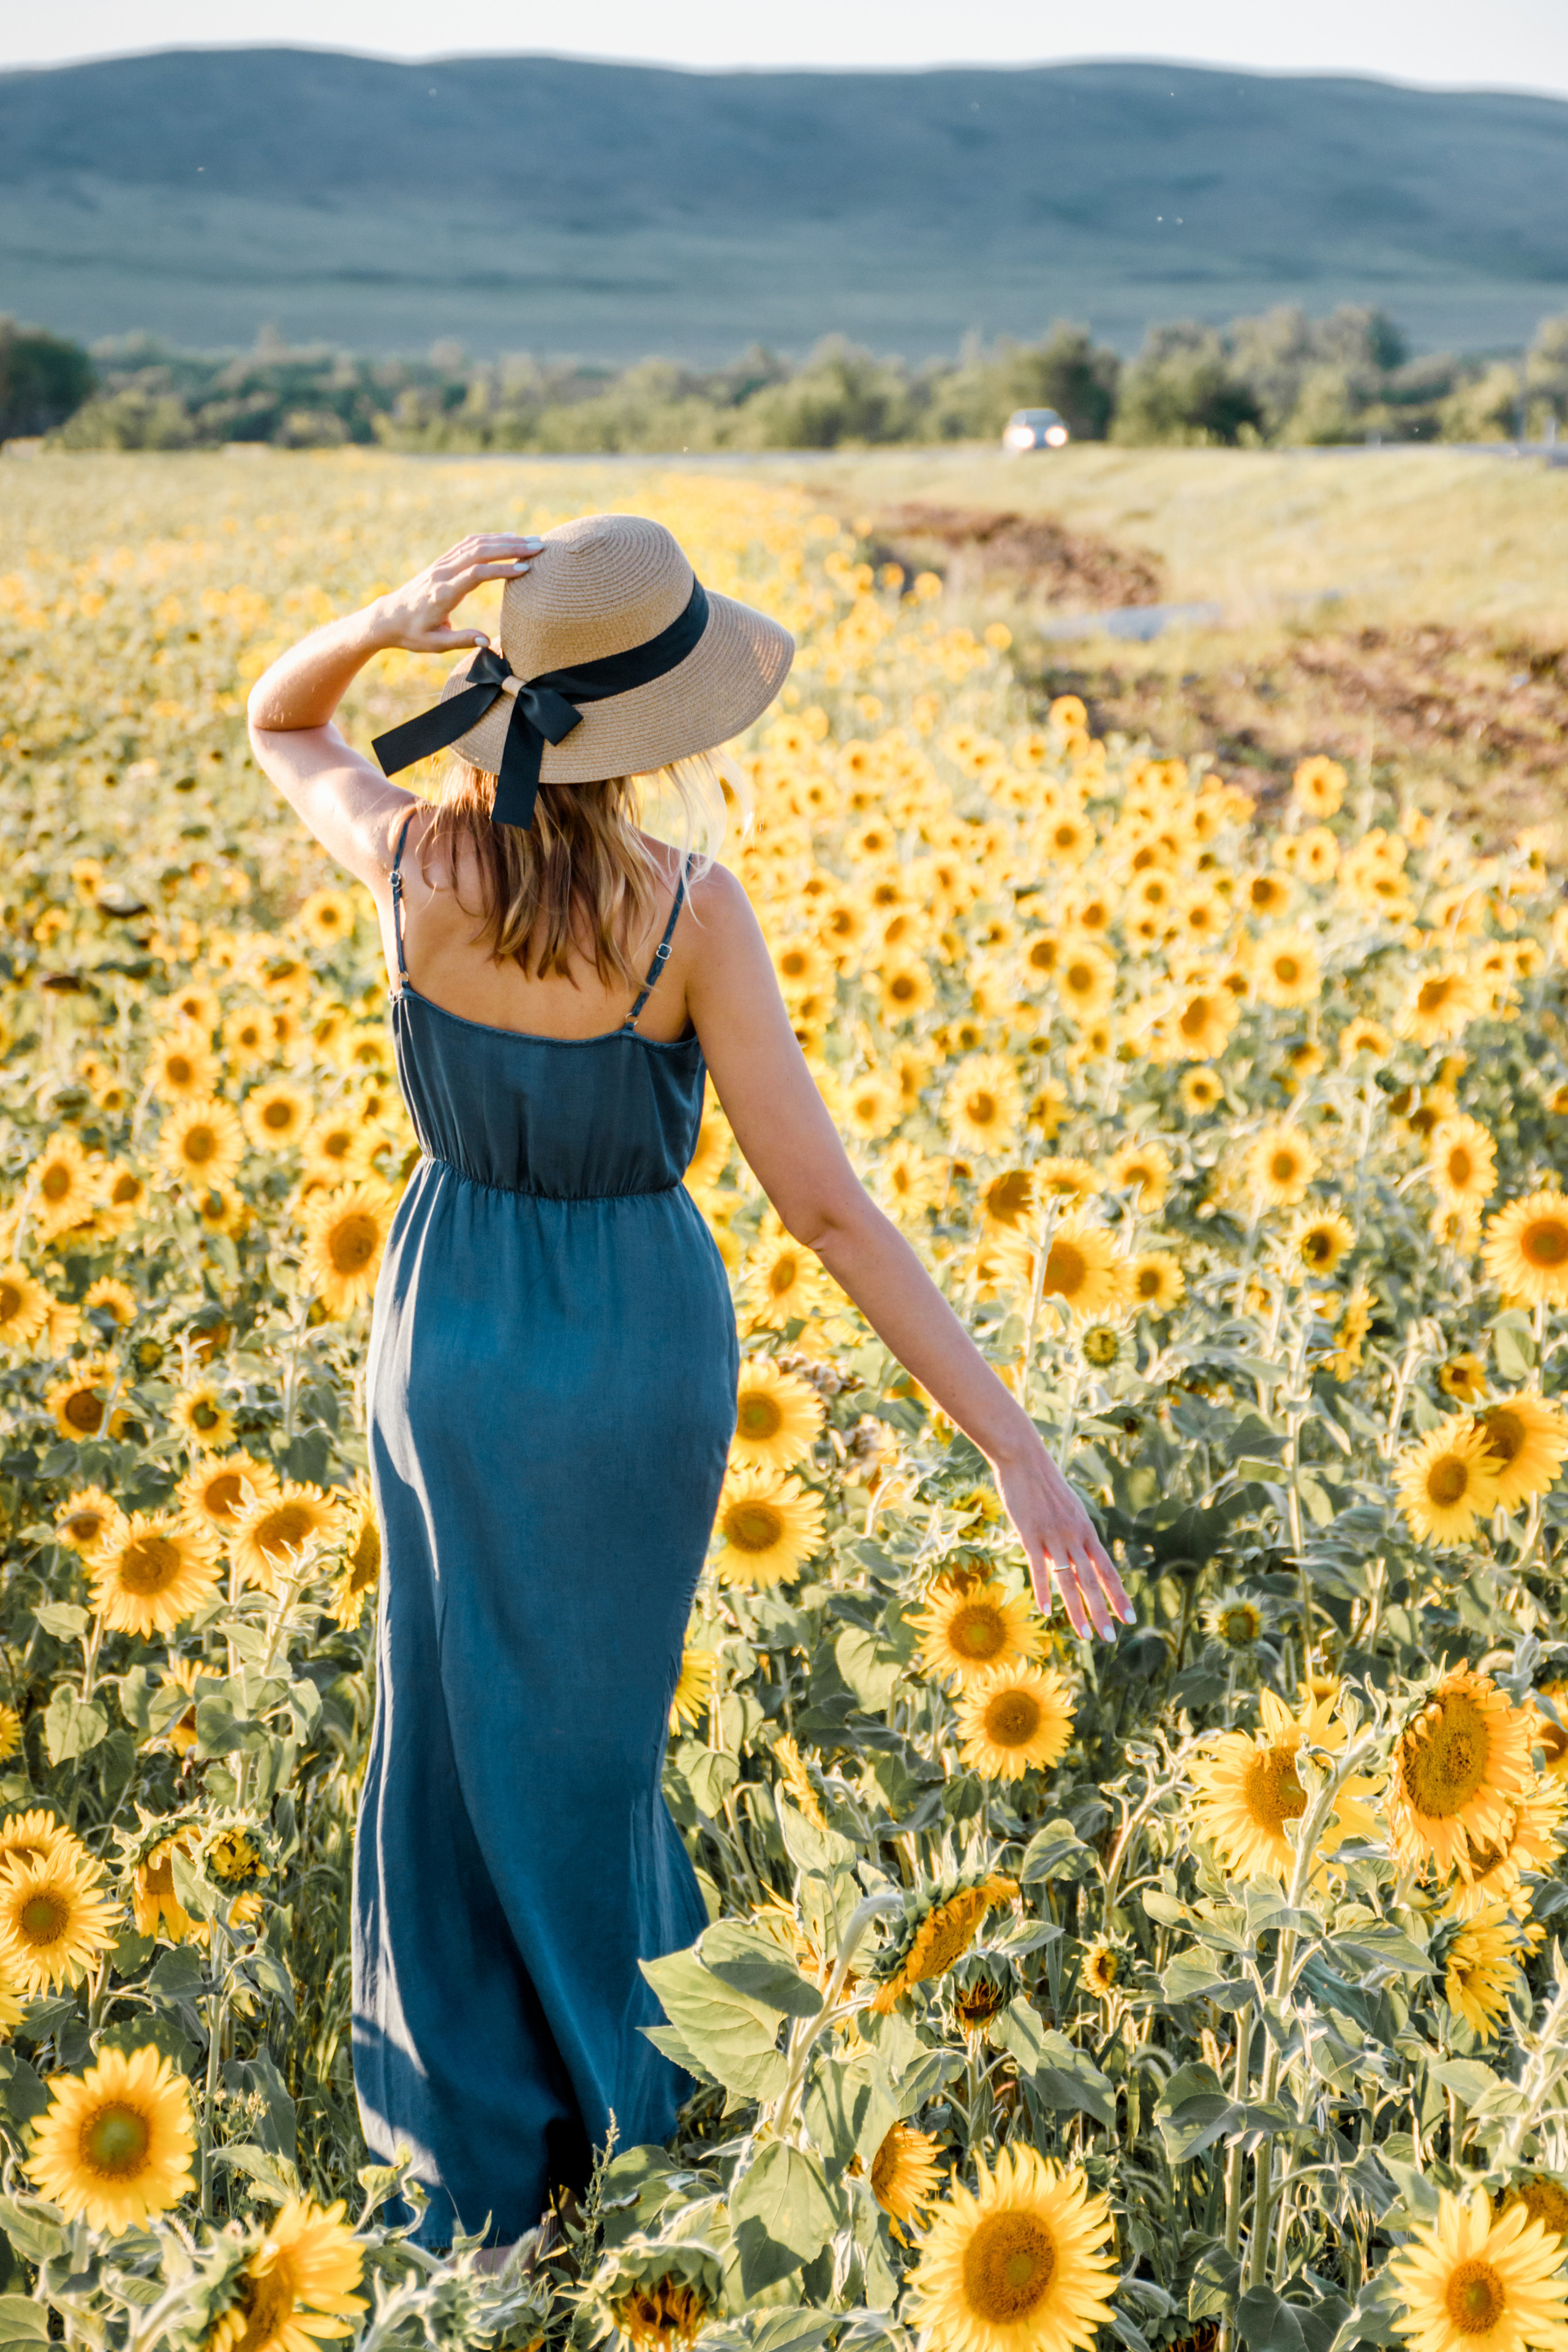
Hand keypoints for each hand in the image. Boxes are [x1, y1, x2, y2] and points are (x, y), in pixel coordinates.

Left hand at [368, 534, 542, 652]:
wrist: (388, 617)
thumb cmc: (412, 634)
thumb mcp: (435, 644)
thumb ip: (461, 640)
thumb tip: (486, 641)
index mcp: (442, 594)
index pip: (476, 574)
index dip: (501, 569)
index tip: (525, 569)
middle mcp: (442, 573)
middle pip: (479, 552)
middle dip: (510, 548)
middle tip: (538, 548)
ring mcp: (441, 565)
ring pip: (475, 544)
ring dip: (504, 540)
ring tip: (530, 541)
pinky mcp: (442, 562)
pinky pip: (468, 544)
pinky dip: (490, 538)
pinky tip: (507, 538)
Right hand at [993, 1442, 1133, 1641]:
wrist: (1024, 1459)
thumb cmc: (1045, 1485)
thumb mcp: (1069, 1509)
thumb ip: (1074, 1534)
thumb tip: (1078, 1555)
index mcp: (1087, 1531)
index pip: (1108, 1570)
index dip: (1119, 1596)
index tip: (1130, 1619)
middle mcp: (1075, 1537)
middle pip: (1092, 1581)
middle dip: (1102, 1611)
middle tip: (1110, 1638)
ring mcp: (1053, 1536)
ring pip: (1069, 1580)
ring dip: (1077, 1610)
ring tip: (1085, 1634)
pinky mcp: (1030, 1534)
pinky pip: (1039, 1568)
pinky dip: (1043, 1591)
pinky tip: (1046, 1612)